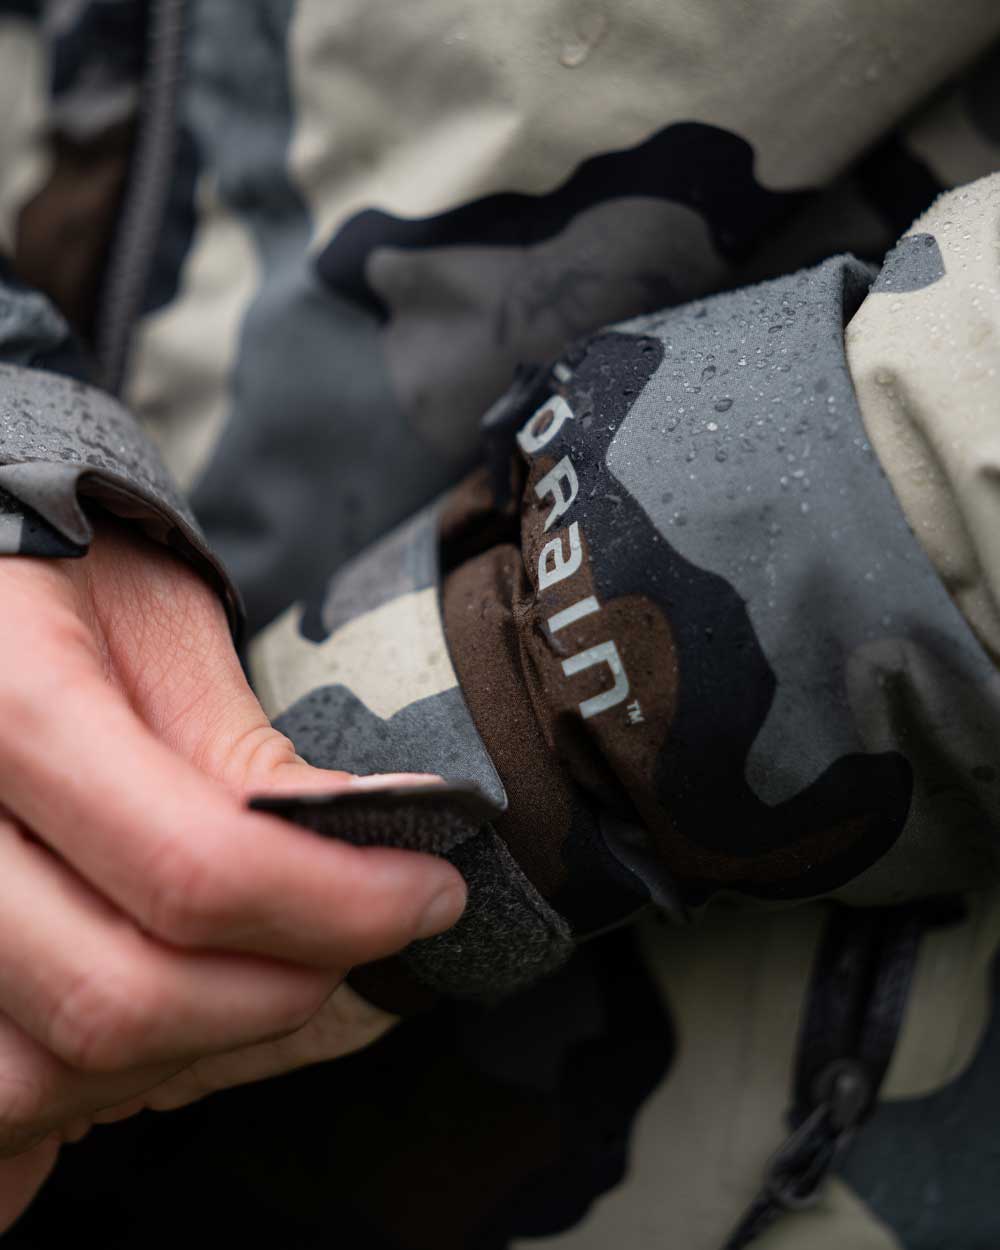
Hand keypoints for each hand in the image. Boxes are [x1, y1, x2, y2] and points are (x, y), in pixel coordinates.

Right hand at [0, 518, 465, 1230]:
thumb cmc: (67, 582)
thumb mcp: (163, 627)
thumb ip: (240, 754)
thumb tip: (359, 854)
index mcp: (7, 703)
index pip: (192, 863)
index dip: (341, 903)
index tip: (427, 892)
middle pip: (117, 996)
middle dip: (279, 992)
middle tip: (359, 939)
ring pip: (43, 1076)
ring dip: (186, 1057)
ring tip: (258, 978)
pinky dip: (78, 1101)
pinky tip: (155, 1034)